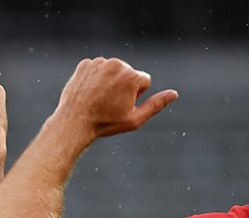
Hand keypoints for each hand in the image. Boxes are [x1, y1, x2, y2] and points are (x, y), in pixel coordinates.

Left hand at [54, 57, 177, 139]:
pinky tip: (89, 93)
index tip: (123, 106)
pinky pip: (97, 69)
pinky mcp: (85, 64)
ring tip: (98, 99)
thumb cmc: (106, 123)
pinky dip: (94, 79)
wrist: (74, 122)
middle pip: (128, 74)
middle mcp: (116, 64)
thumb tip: (174, 94)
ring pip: (112, 71)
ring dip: (109, 82)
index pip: (144, 81)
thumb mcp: (135, 119)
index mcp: (132, 76)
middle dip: (123, 87)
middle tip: (109, 104)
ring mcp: (99, 62)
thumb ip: (156, 105)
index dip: (136, 96)